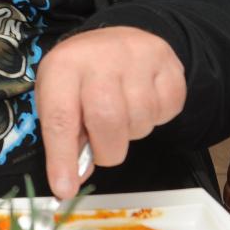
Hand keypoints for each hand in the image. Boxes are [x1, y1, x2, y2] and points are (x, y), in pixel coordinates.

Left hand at [35, 25, 185, 199]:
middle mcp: (99, 58)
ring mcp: (137, 57)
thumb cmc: (82, 78)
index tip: (65, 189)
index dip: (62, 158)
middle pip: (107, 121)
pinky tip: (143, 103)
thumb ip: (65, 136)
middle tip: (105, 149)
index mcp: (62, 67)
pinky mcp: (169, 64)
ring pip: (140, 120)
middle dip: (107, 150)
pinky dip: (157, 119)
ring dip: (132, 133)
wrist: (118, 40)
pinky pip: (168, 111)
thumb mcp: (60, 96)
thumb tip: (71, 182)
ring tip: (122, 115)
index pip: (61, 117)